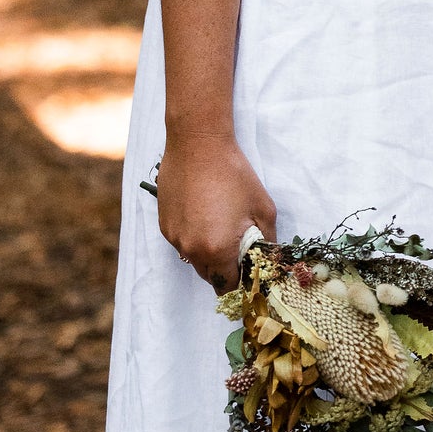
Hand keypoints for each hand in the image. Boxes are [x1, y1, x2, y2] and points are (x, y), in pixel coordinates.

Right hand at [157, 130, 275, 290]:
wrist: (198, 145)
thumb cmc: (235, 174)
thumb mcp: (263, 208)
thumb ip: (268, 241)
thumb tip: (268, 260)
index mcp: (218, 251)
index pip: (227, 286)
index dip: (240, 280)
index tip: (248, 269)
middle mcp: (192, 250)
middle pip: (209, 276)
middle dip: (224, 268)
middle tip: (237, 244)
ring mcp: (174, 238)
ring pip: (194, 259)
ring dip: (207, 251)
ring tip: (220, 222)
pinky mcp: (164, 225)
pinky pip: (181, 242)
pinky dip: (193, 236)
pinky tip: (203, 212)